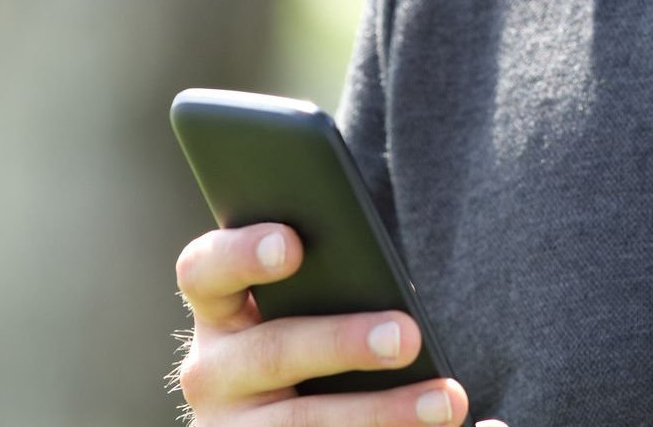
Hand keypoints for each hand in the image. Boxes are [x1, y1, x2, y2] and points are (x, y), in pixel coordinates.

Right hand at [173, 223, 505, 425]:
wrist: (279, 417)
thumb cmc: (314, 334)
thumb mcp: (299, 307)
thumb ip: (324, 277)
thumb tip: (381, 271)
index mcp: (219, 312)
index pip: (206, 271)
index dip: (242, 253)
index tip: (293, 244)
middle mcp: (213, 373)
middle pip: (272, 352)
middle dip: (342, 342)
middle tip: (407, 335)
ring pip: (301, 425)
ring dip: (381, 414)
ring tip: (446, 402)